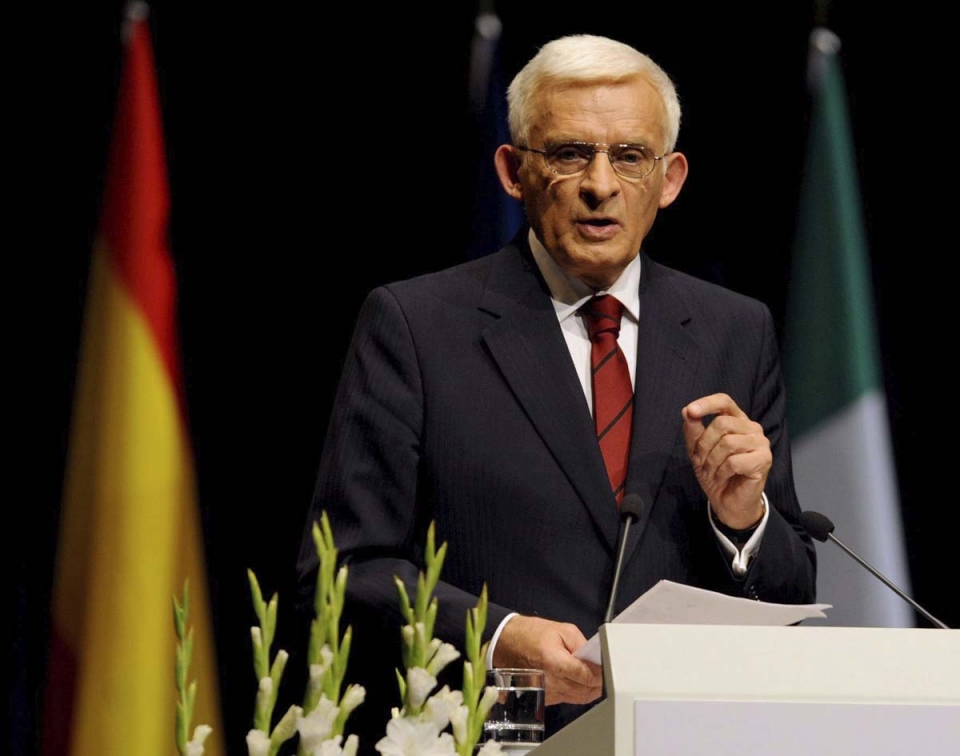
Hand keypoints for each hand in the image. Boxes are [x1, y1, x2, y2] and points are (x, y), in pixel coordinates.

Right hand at [492, 615, 602, 705]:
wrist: (506, 644)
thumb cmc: (531, 634)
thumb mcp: (562, 629)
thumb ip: (582, 644)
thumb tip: (596, 658)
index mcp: (554, 661)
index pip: (587, 676)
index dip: (601, 672)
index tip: (607, 666)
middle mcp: (551, 680)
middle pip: (586, 690)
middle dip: (598, 680)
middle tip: (602, 669)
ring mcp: (548, 692)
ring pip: (580, 698)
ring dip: (590, 688)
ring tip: (590, 673)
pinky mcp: (546, 698)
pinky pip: (570, 699)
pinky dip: (579, 691)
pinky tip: (578, 679)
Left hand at [682, 393, 768, 528]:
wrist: (728, 501)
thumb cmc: (715, 472)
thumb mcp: (698, 450)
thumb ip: (693, 430)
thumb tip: (687, 411)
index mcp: (737, 420)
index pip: (724, 401)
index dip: (707, 404)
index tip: (690, 411)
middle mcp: (752, 428)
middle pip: (722, 423)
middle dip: (704, 444)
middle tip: (700, 460)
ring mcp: (760, 443)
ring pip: (728, 443)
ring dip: (712, 460)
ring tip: (712, 471)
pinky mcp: (764, 460)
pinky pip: (734, 461)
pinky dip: (722, 472)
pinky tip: (723, 477)